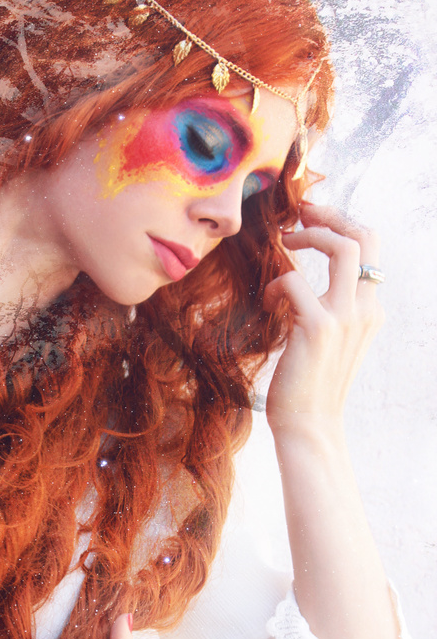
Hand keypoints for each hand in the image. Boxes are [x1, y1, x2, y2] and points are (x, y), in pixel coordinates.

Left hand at [262, 202, 383, 440]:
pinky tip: (268, 303)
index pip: (370, 249)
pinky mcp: (319, 328)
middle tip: (298, 213)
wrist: (309, 425)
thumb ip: (327, 310)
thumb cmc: (309, 384)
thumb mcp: (328, 341)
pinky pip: (295, 282)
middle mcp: (365, 310)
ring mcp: (345, 318)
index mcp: (370, 312)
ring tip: (285, 242)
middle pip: (363, 238)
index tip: (312, 216)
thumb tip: (300, 282)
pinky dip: (277, 285)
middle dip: (329, 216)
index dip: (342, 224)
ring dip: (309, 234)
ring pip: (342, 248)